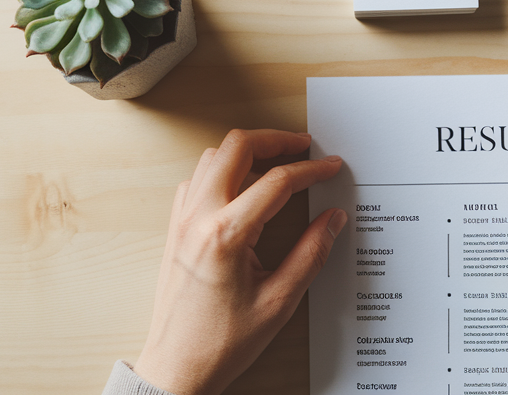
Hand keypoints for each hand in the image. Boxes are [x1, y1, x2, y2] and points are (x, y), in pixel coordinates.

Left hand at [133, 129, 346, 394]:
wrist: (177, 367)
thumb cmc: (221, 343)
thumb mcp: (279, 301)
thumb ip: (311, 254)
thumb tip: (332, 221)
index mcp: (226, 234)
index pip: (277, 182)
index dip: (311, 170)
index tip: (331, 168)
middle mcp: (198, 218)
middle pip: (236, 148)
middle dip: (275, 140)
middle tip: (302, 147)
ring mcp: (181, 221)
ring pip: (212, 158)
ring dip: (246, 152)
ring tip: (277, 163)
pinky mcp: (175, 230)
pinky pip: (196, 181)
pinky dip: (222, 171)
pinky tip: (243, 189)